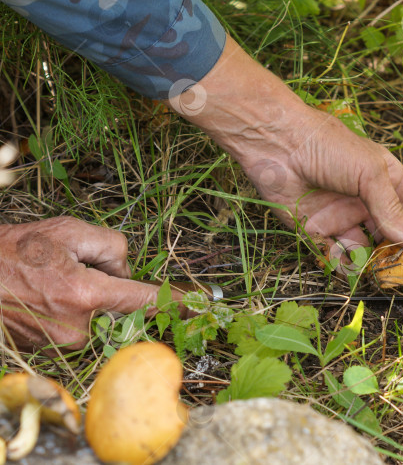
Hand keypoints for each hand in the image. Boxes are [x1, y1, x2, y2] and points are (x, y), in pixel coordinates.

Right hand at [0, 217, 180, 351]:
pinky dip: (73, 313)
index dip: (176, 301)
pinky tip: (45, 298)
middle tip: (74, 273)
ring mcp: (61, 345)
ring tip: (51, 284)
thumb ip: (113, 246)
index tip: (202, 306)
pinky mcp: (49, 353)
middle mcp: (77, 327)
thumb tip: (127, 272)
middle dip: (110, 290)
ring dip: (89, 301)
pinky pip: (80, 329)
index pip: (145, 300)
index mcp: (85, 295)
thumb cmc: (16, 250)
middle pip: (121, 309)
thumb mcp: (69, 231)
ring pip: (99, 319)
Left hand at [170, 36, 402, 264]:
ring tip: (382, 276)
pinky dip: (342, 263)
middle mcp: (366, 201)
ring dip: (374, 263)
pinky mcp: (315, 230)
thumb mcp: (369, 174)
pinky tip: (346, 262)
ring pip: (366, 249)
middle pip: (392, 234)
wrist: (276, 144)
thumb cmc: (329, 147)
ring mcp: (341, 217)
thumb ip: (391, 209)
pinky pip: (334, 255)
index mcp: (386, 180)